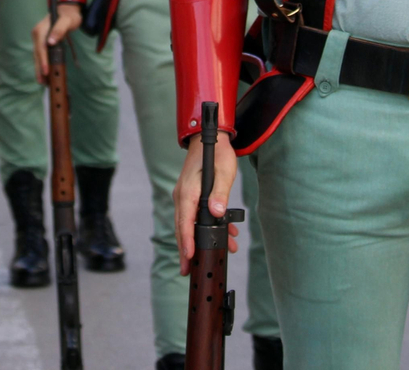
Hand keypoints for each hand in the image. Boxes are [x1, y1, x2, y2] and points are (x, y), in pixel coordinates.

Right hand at [33, 2, 81, 81]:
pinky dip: (42, 63)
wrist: (67, 10)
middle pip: (37, 54)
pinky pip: (41, 54)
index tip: (45, 71)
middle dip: (39, 68)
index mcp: (41, 29)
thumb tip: (51, 42)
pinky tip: (45, 73)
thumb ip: (59, 29)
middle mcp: (37, 34)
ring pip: (37, 56)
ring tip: (43, 82)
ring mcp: (39, 38)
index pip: (41, 47)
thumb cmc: (69, 15)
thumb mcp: (67, 21)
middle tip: (42, 82)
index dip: (43, 60)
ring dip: (39, 68)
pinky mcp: (42, 42)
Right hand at [175, 131, 238, 273]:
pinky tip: (227, 233)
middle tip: (188, 270)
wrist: (210, 138)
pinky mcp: (191, 196)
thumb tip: (217, 213)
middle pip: (181, 227)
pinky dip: (207, 227)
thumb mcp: (224, 172)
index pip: (184, 220)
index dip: (186, 240)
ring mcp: (185, 196)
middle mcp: (183, 195)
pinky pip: (195, 216)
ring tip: (218, 254)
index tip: (189, 257)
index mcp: (188, 191)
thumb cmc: (217, 153)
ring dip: (201, 239)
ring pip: (189, 223)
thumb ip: (220, 193)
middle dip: (186, 249)